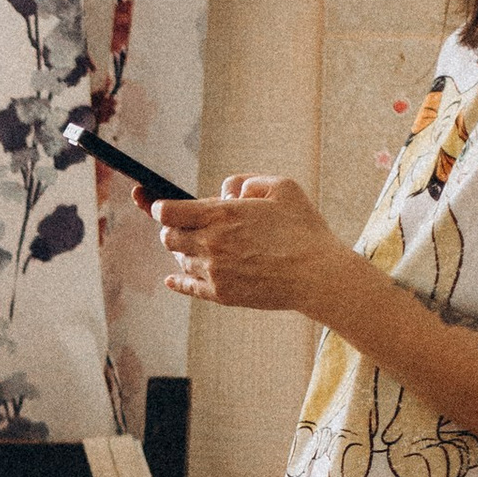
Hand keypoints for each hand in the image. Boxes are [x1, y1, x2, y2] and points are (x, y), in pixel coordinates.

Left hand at [155, 174, 355, 318]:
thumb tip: (225, 192)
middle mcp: (211, 244)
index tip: (160, 206)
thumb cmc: (304, 229)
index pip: (169, 211)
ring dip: (183, 250)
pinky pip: (188, 287)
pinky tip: (170, 278)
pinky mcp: (222, 295)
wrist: (318, 276)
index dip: (159, 207)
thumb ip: (247, 182)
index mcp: (221, 215)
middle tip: (183, 225)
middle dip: (172, 228)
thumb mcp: (282, 187)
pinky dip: (176, 281)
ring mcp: (214, 272)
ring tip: (201, 245)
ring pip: (179, 260)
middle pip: (168, 237)